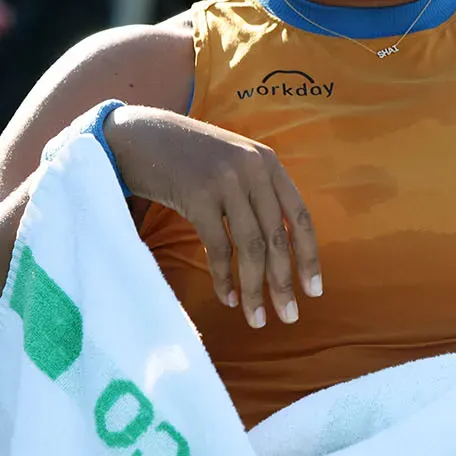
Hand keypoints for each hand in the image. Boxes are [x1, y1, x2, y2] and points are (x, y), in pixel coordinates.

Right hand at [105, 105, 321, 329]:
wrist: (141, 136)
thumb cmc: (189, 159)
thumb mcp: (233, 164)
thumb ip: (258, 194)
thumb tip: (280, 249)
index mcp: (268, 163)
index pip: (301, 217)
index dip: (310, 257)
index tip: (315, 291)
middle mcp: (254, 169)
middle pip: (278, 238)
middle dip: (284, 283)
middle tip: (290, 317)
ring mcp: (227, 182)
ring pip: (251, 248)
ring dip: (256, 289)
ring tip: (257, 319)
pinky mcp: (198, 196)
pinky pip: (219, 248)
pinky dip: (225, 278)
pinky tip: (228, 298)